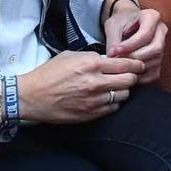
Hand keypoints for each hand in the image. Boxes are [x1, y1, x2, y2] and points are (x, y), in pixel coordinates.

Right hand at [16, 50, 143, 123]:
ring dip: (122, 90)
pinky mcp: (90, 114)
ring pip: (124, 95)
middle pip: (129, 80)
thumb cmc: (49, 73)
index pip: (125, 64)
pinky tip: (106, 98)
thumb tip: (110, 59)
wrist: (31, 96)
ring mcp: (94, 100)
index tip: (139, 65)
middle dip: (132, 77)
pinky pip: (113, 108)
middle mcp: (95, 82)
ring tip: (115, 87)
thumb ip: (93, 57)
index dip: (136, 64)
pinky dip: (113, 102)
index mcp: (91, 64)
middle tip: (129, 76)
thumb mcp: (70, 56)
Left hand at [103, 1, 166, 83]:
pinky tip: (128, 73)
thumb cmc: (121, 22)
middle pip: (155, 49)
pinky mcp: (159, 59)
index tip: (115, 51)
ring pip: (155, 61)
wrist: (126, 24)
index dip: (130, 45)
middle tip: (117, 60)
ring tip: (120, 66)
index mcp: (152, 17)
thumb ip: (113, 40)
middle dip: (135, 57)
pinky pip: (154, 73)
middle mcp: (161, 31)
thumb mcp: (113, 25)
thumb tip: (112, 57)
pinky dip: (141, 77)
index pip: (145, 34)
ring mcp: (163, 46)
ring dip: (136, 67)